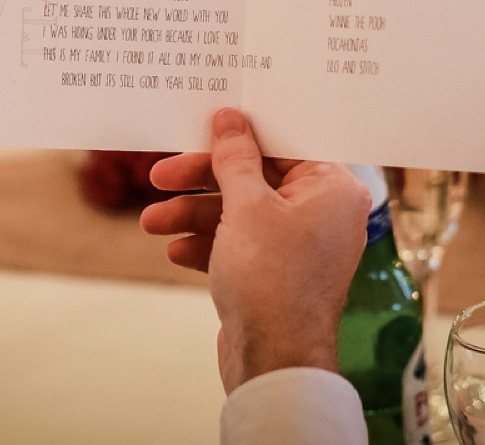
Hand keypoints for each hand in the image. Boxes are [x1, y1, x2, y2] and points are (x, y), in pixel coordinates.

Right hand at [140, 108, 369, 392]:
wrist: (274, 364)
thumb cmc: (272, 281)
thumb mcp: (246, 206)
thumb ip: (235, 158)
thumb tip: (230, 120)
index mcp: (332, 188)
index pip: (283, 144)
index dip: (240, 135)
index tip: (204, 127)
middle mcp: (322, 214)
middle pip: (255, 178)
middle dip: (202, 180)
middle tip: (161, 176)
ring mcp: (299, 246)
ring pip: (240, 214)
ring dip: (194, 215)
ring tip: (152, 222)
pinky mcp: (277, 275)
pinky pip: (240, 245)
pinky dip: (208, 244)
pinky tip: (175, 251)